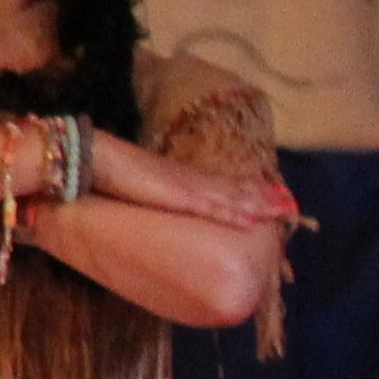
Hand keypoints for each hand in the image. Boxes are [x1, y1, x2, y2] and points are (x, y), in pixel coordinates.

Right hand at [82, 136, 299, 228]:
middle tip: (288, 205)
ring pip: (233, 195)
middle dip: (260, 197)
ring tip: (285, 207)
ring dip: (259, 202)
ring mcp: (187, 186)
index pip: (217, 186)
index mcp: (177, 180)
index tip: (265, 196)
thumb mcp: (131, 191)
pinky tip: (256, 217)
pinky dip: (237, 210)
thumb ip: (147, 200)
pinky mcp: (182, 194)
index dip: (243, 191)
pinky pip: (216, 205)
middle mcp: (189, 180)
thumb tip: (149, 213)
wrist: (89, 161)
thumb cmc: (105, 176)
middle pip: (233, 189)